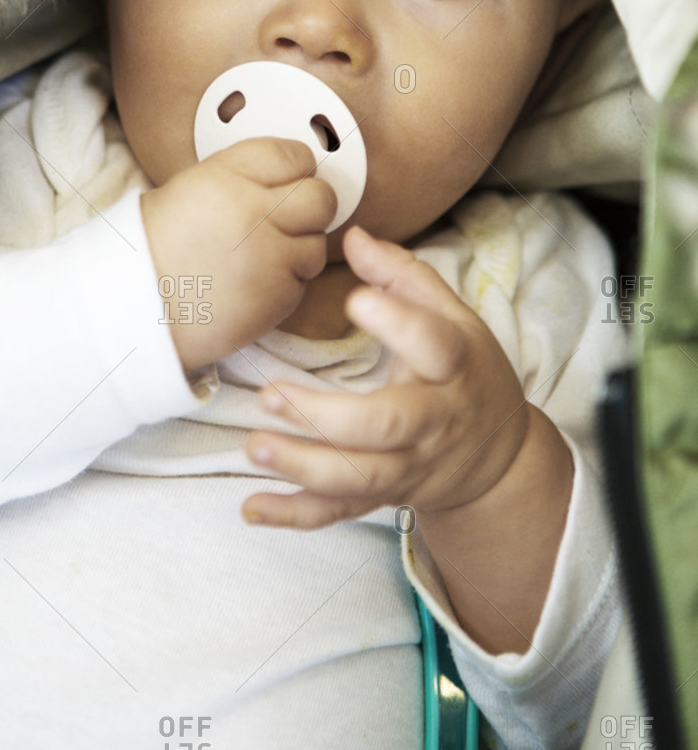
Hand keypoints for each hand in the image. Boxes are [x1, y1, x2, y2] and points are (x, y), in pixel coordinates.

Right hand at [140, 138, 336, 371]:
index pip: (292, 155)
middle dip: (310, 207)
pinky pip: (302, 283)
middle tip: (289, 218)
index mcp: (224, 178)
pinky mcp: (277, 298)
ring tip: (261, 257)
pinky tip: (252, 284)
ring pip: (317, 244)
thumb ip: (238, 178)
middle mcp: (253, 213)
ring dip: (298, 249)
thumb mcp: (185, 190)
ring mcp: (270, 258)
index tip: (289, 179)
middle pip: (321, 198)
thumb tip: (284, 177)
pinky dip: (285, 284)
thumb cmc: (151, 250)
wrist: (132, 310)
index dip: (296, 168)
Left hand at [242, 224, 534, 527]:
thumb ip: (404, 276)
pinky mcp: (385, 496)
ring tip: (255, 446)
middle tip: (271, 396)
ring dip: (305, 466)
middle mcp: (434, 421)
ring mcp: (409, 466)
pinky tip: (253, 507)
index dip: (399, 324)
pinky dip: (295, 514)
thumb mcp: (453, 318)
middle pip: (387, 425)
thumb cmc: (464, 371)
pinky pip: (340, 512)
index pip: (434, 345)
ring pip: (361, 476)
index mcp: (453, 366)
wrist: (497, 456)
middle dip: (328, 416)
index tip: (355, 300)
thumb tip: (356, 235)